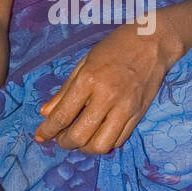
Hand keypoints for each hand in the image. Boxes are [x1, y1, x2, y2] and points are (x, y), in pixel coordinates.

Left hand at [34, 22, 174, 153]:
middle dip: (65, 143)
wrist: (152, 43)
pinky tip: (99, 134)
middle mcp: (106, 97)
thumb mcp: (83, 63)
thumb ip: (64, 91)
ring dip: (85, 148)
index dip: (47, 130)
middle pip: (80, 136)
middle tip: (60, 139)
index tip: (40, 136)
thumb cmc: (114, 48)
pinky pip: (119, 140)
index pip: (62, 116)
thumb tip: (45, 113)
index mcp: (88, 81)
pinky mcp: (138, 114)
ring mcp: (125, 108)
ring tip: (80, 139)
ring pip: (101, 145)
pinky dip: (105, 142)